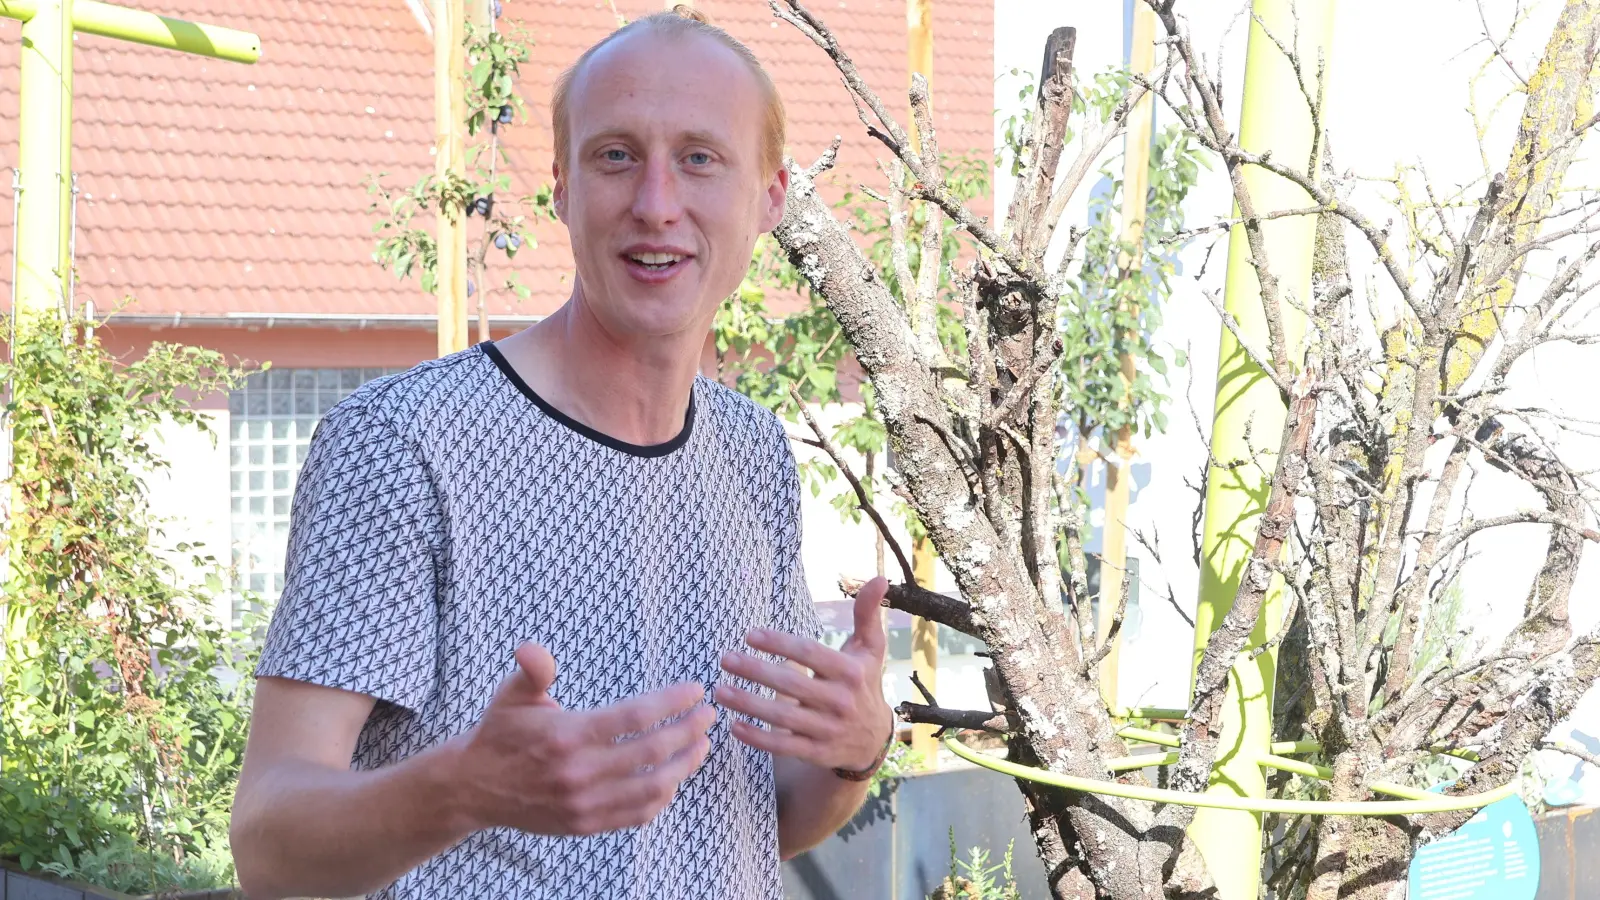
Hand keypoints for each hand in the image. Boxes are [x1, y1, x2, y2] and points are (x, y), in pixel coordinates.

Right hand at [454, 643, 714, 835]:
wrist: (473, 787)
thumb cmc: (500, 733)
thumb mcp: (511, 695)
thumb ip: (532, 670)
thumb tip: (532, 649)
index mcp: (567, 736)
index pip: (634, 717)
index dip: (671, 703)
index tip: (696, 690)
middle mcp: (579, 773)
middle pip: (652, 752)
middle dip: (689, 731)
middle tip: (709, 714)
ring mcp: (584, 804)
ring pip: (652, 787)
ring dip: (685, 766)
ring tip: (703, 745)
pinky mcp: (585, 824)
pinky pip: (637, 815)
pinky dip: (663, 797)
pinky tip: (675, 778)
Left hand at [715, 577, 893, 771]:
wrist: (873, 739)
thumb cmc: (864, 682)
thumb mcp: (870, 649)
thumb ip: (867, 614)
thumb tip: (879, 578)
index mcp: (851, 672)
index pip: (810, 654)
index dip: (780, 644)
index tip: (750, 634)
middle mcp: (841, 702)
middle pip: (791, 685)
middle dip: (755, 671)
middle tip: (725, 659)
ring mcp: (828, 730)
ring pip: (782, 717)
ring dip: (748, 704)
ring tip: (720, 690)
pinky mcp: (816, 753)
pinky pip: (783, 746)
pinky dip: (757, 738)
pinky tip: (733, 725)